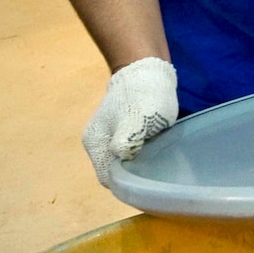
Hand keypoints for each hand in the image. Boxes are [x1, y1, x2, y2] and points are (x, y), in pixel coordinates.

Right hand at [82, 57, 177, 187]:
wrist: (148, 69)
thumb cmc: (143, 96)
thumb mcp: (137, 121)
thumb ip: (126, 142)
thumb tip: (120, 157)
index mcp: (95, 143)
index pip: (109, 178)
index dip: (127, 183)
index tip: (148, 181)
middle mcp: (98, 144)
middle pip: (116, 172)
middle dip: (135, 175)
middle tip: (156, 172)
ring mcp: (109, 138)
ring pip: (125, 164)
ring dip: (140, 165)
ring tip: (158, 162)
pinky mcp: (122, 133)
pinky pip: (132, 153)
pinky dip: (143, 156)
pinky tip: (156, 151)